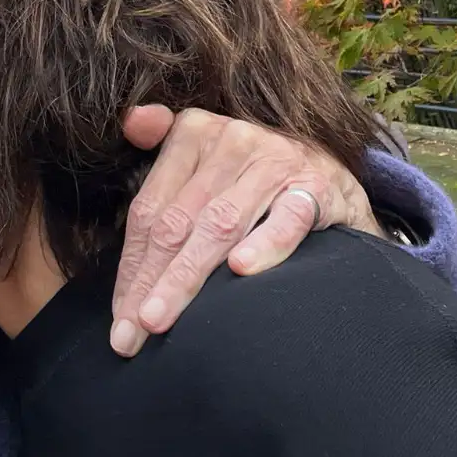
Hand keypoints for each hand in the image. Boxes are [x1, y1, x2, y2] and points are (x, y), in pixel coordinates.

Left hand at [109, 105, 379, 357]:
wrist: (337, 178)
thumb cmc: (255, 179)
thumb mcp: (207, 154)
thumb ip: (161, 142)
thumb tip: (131, 122)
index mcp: (194, 132)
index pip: (149, 208)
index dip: (132, 265)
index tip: (119, 317)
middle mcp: (231, 140)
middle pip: (178, 221)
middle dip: (150, 282)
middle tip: (131, 334)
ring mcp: (275, 160)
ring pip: (219, 224)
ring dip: (187, 275)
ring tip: (160, 317)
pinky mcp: (318, 184)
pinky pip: (287, 217)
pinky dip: (264, 244)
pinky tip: (241, 271)